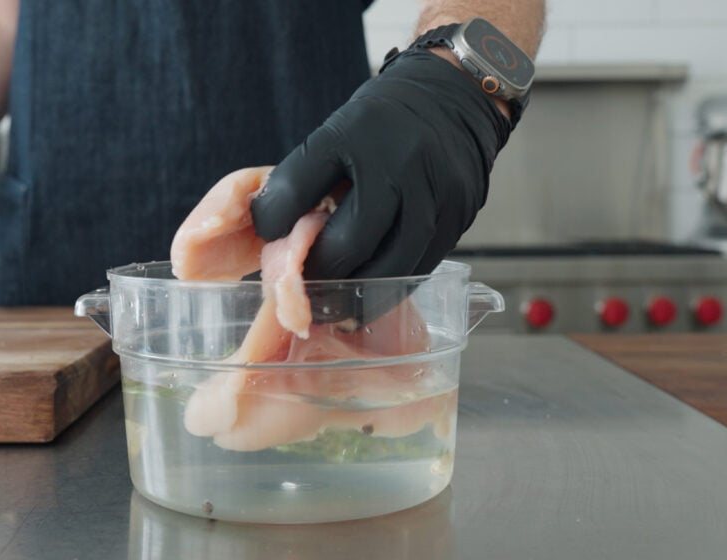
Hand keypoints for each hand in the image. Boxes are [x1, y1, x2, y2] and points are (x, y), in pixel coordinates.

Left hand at [251, 49, 511, 280]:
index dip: (272, 220)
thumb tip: (271, 235)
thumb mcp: (337, 131)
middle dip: (320, 271)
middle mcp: (397, 162)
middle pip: (350, 242)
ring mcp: (434, 192)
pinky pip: (420, 266)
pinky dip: (390, 284)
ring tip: (334, 302)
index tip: (268, 234)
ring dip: (356, 291)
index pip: (298, 187)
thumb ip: (306, 179)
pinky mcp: (458, 215)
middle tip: (302, 285)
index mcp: (353, 133)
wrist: (452, 95)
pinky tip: (371, 289)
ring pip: (390, 266)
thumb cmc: (382, 122)